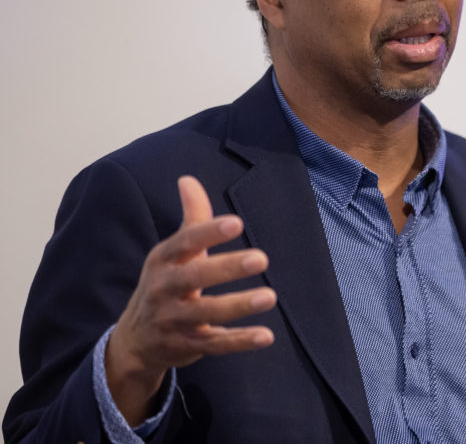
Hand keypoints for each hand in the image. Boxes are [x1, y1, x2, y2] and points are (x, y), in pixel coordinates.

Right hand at [105, 176, 276, 424]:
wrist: (135, 340)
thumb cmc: (166, 283)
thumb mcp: (173, 252)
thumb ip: (191, 219)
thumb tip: (188, 179)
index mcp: (164, 260)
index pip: (185, 242)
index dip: (209, 232)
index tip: (237, 223)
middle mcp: (165, 289)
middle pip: (195, 277)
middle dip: (226, 268)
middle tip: (262, 258)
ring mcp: (174, 320)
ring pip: (206, 313)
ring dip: (238, 306)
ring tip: (270, 296)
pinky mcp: (186, 345)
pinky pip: (214, 344)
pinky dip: (240, 341)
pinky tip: (266, 336)